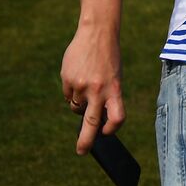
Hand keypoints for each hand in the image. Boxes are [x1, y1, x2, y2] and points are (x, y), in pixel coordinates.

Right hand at [61, 26, 123, 154]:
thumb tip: (94, 120)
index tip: (106, 133)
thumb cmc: (109, 59)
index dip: (113, 128)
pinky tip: (79, 76)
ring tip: (88, 85)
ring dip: (80, 104)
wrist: (97, 33)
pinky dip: (72, 92)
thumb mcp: (115, 77)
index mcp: (115, 89)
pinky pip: (68, 96)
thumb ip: (107, 96)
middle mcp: (98, 90)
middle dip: (86, 141)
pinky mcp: (67, 80)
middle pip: (91, 122)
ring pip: (76, 107)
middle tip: (82, 151)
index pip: (118, 116)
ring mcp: (81, 86)